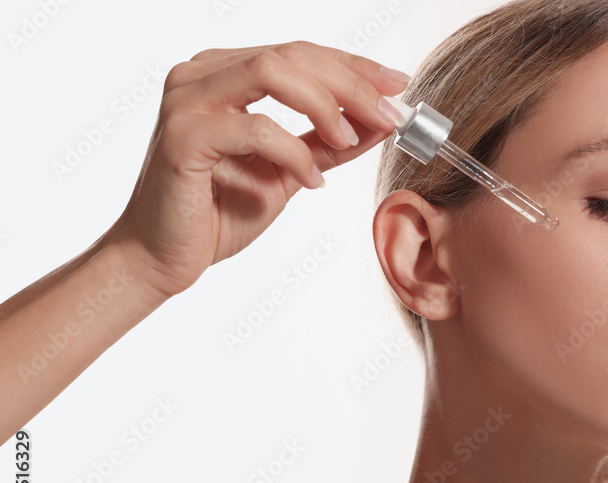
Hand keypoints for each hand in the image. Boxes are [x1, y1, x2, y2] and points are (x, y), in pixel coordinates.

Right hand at [106, 41, 409, 297]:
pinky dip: (294, 153)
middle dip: (351, 83)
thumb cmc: (218, 212)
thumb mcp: (291, 172)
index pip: (301, 54)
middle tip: (389, 114)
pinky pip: (254, 128)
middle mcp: (202, 75)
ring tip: (349, 141)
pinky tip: (311, 181)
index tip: (398, 86)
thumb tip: (380, 122)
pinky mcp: (182, 136)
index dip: (355, 67)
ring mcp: (187, 100)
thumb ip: (329, 144)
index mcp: (225, 73)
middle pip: (293, 55)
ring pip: (272, 72)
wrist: (164, 257)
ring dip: (325, 105)